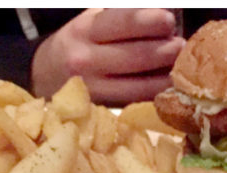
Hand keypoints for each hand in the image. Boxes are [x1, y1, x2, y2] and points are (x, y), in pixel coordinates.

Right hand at [32, 8, 183, 104]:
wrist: (45, 75)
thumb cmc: (81, 42)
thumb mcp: (94, 20)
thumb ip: (123, 15)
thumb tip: (162, 9)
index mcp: (86, 30)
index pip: (121, 23)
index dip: (149, 22)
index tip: (169, 21)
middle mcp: (86, 60)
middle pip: (135, 57)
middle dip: (165, 51)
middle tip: (181, 46)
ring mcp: (93, 89)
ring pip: (139, 86)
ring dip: (166, 76)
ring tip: (179, 65)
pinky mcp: (101, 109)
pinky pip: (135, 103)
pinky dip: (155, 95)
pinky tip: (168, 86)